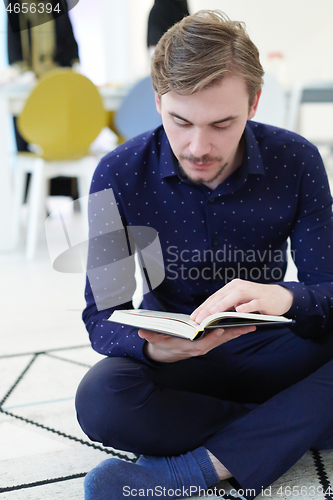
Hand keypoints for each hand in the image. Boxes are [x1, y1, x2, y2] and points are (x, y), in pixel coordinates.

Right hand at [138, 324, 255, 362]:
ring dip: (238, 331)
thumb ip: (150, 336)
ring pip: (225, 338)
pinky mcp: (210, 342)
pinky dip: (234, 331)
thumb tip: (141, 332)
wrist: (164, 354)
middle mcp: (202, 347)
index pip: (204, 343)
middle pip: (220, 340)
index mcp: (191, 347)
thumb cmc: (161, 346)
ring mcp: (207, 345)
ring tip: (252, 324)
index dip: (213, 337)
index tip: (221, 329)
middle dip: (233, 333)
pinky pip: (224, 337)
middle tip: (247, 325)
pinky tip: (245, 326)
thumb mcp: (155, 341)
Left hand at [191, 279, 293, 324]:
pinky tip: (239, 311)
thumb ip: (227, 307)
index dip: (203, 307)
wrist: (280, 297)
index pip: (214, 297)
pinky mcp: (262, 299)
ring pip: (235, 297)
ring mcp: (251, 292)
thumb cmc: (256, 301)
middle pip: (221, 296)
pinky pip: (253, 302)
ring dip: (223, 305)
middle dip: (208, 308)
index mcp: (232, 287)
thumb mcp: (239, 302)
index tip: (193, 317)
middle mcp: (240, 286)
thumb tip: (210, 317)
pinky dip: (246, 306)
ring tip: (213, 314)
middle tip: (199, 319)